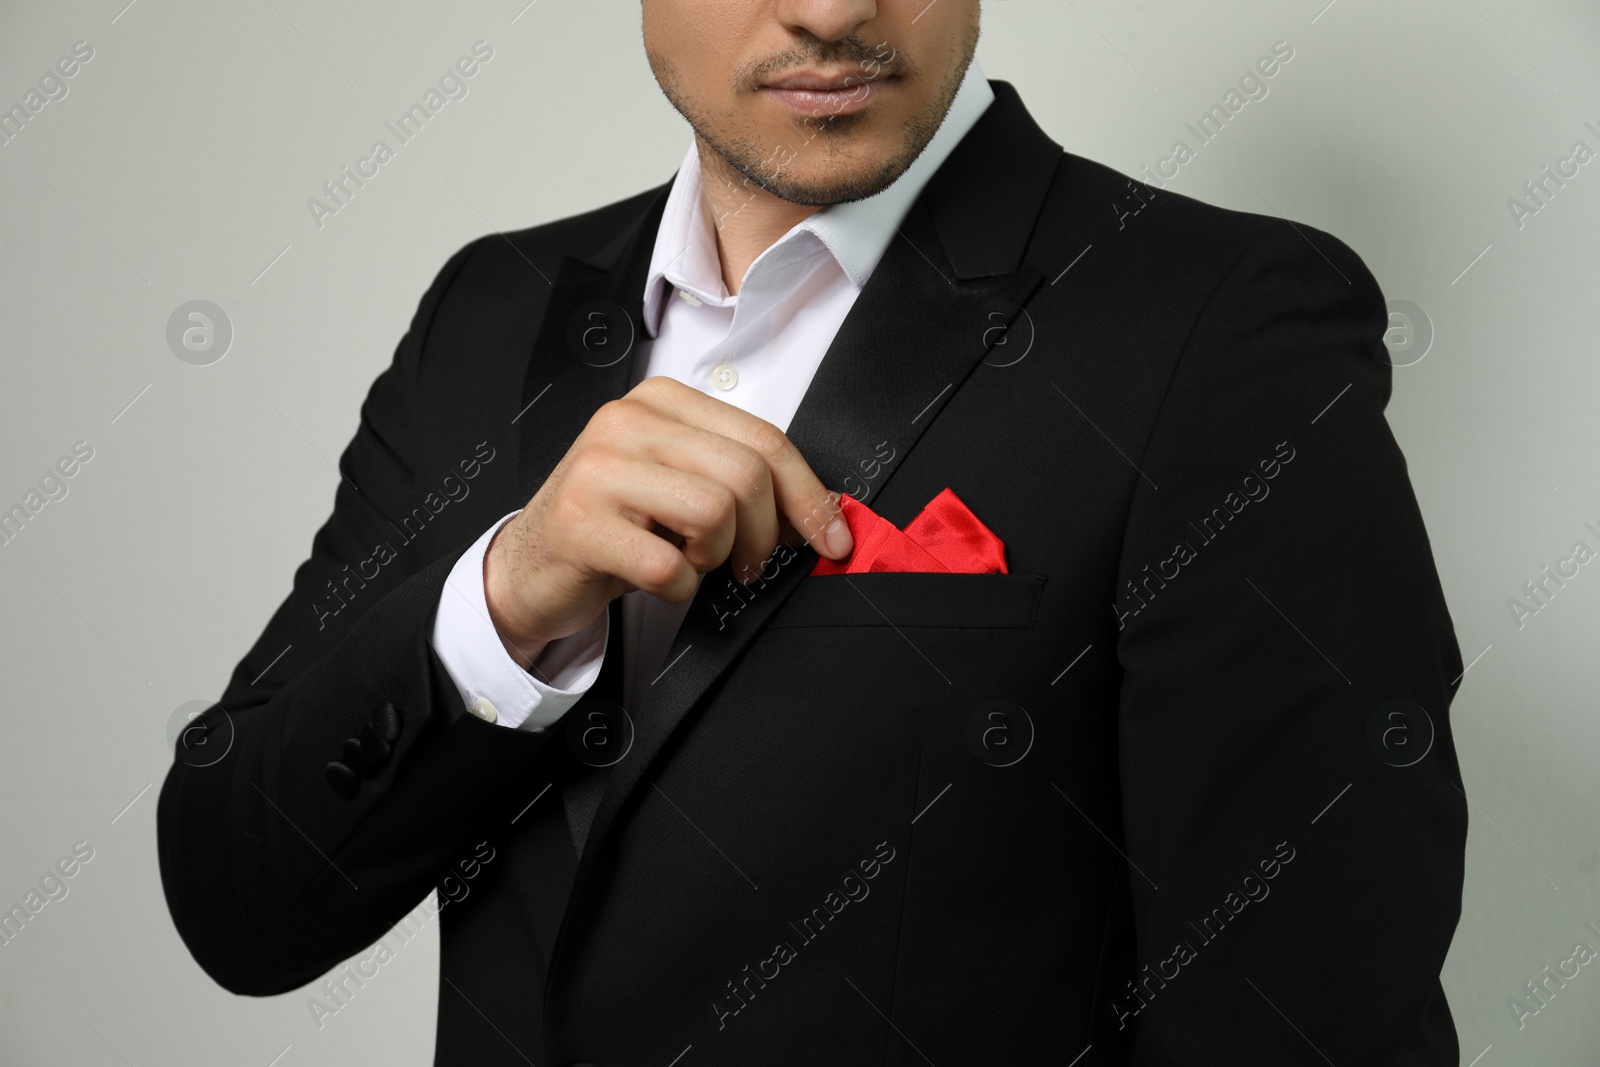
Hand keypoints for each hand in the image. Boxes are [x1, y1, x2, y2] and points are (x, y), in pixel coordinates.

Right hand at [483, 376, 853, 667]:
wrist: (534, 564)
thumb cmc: (617, 524)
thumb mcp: (680, 485)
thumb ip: (742, 482)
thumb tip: (822, 512)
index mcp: (662, 401)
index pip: (764, 439)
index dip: (809, 496)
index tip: (831, 538)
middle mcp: (628, 422)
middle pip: (746, 475)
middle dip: (762, 534)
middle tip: (745, 561)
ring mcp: (599, 468)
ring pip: (714, 513)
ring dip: (714, 557)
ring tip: (689, 559)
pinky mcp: (581, 522)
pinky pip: (668, 565)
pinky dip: (677, 587)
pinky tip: (656, 578)